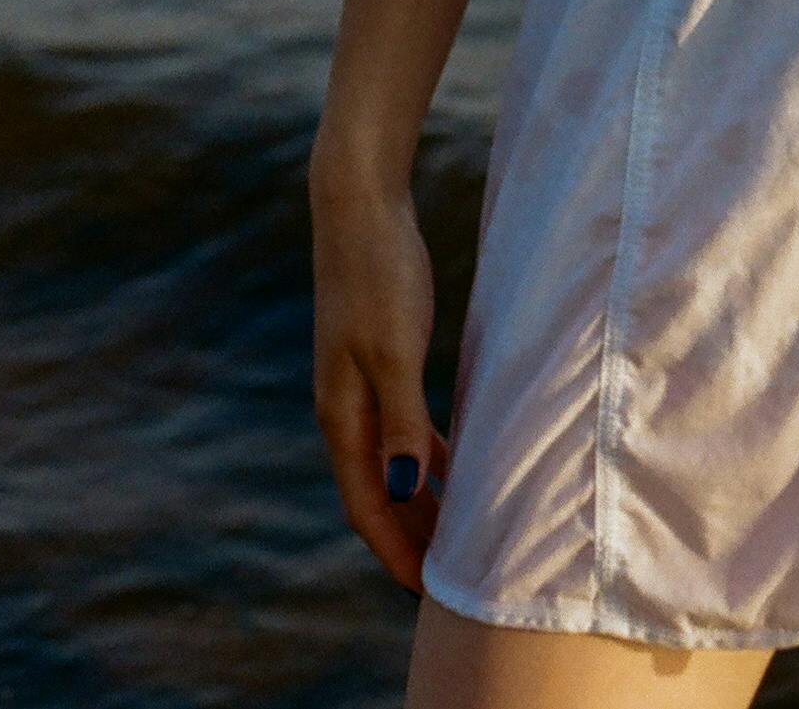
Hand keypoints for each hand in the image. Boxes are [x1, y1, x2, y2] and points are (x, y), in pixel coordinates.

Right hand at [309, 154, 450, 593]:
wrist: (360, 207)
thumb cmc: (379, 274)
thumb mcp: (393, 348)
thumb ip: (400, 420)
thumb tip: (404, 490)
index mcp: (342, 414)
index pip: (364, 504)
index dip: (394, 550)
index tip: (425, 590)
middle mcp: (344, 408)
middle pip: (375, 492)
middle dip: (407, 535)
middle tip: (448, 575)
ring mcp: (360, 383)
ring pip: (389, 461)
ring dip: (419, 498)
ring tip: (457, 530)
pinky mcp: (380, 357)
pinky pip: (401, 425)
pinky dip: (424, 453)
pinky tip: (454, 462)